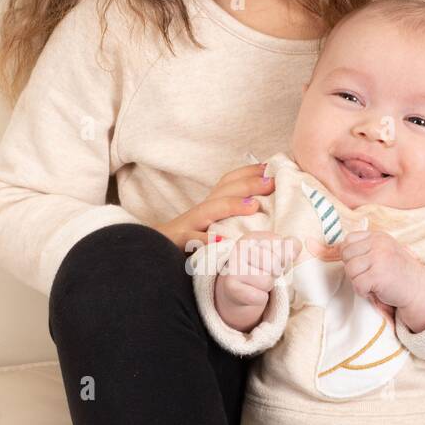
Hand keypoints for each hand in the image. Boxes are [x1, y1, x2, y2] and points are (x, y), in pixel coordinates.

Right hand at [153, 162, 275, 250]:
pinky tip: (224, 242)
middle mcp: (199, 212)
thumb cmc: (188, 245)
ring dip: (231, 206)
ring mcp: (188, 226)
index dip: (248, 172)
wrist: (153, 257)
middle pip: (222, 191)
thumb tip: (263, 212)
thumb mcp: (211, 229)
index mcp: (209, 206)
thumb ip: (231, 220)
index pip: (228, 182)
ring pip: (208, 210)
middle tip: (271, 182)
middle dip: (248, 184)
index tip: (271, 168)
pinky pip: (192, 240)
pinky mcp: (178, 242)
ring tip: (253, 205)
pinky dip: (207, 240)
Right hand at [214, 235, 301, 329]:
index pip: (284, 245)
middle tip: (264, 273)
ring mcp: (233, 268)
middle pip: (275, 264)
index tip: (273, 260)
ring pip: (267, 281)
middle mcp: (239, 249)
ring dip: (267, 286)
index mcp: (252, 238)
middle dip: (275, 273)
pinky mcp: (231, 287)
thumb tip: (295, 245)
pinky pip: (260, 297)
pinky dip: (260, 298)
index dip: (284, 258)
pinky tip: (251, 292)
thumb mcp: (276, 254)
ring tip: (256, 283)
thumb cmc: (260, 269)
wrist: (235, 290)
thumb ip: (290, 247)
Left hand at [321, 229, 424, 331]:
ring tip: (375, 282)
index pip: (347, 242)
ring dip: (360, 281)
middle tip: (372, 276)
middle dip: (355, 270)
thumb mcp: (376, 254)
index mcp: (377, 236)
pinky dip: (366, 292)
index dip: (351, 258)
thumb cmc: (395, 274)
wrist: (419, 289)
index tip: (364, 266)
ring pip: (350, 270)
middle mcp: (378, 243)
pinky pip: (358, 284)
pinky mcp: (379, 273)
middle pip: (346, 256)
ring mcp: (379, 257)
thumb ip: (350, 249)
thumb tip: (310, 244)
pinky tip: (378, 290)